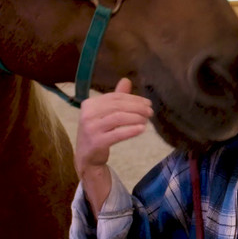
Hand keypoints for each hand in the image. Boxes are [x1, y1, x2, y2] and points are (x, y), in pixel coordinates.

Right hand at [75, 78, 152, 215]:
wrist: (86, 158)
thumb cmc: (97, 133)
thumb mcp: (104, 114)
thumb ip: (115, 99)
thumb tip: (126, 80)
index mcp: (89, 104)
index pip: (115, 97)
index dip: (133, 98)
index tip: (147, 102)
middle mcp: (87, 114)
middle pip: (117, 106)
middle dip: (137, 107)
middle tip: (150, 111)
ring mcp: (91, 128)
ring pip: (118, 118)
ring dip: (136, 117)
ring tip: (147, 119)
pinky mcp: (97, 142)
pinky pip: (117, 134)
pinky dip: (131, 130)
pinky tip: (142, 129)